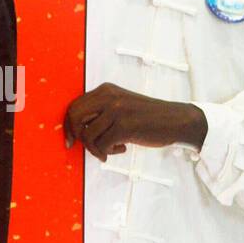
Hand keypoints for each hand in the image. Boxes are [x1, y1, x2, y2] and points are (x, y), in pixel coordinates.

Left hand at [63, 83, 205, 161]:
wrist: (175, 120)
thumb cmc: (147, 117)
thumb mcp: (121, 106)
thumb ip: (101, 112)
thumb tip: (76, 129)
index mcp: (106, 90)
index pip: (74, 106)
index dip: (68, 125)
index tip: (70, 140)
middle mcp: (109, 97)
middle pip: (74, 117)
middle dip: (76, 136)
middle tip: (83, 148)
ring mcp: (116, 111)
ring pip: (87, 135)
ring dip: (96, 149)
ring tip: (110, 149)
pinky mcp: (124, 126)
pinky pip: (102, 145)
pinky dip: (108, 152)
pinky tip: (122, 148)